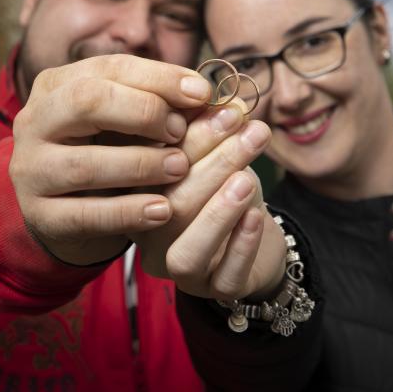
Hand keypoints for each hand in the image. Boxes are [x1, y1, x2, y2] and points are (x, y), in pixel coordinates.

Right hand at [8, 54, 211, 264]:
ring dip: (141, 164)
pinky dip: (129, 212)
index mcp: (56, 86)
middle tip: (180, 131)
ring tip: (180, 168)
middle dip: (143, 112)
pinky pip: (85, 214)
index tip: (202, 93)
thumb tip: (206, 93)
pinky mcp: (40, 215)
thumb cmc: (107, 152)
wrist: (68, 211)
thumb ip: (160, 104)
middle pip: (86, 102)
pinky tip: (163, 210)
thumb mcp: (126, 122)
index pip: (109, 68)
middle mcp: (34, 122)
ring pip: (85, 164)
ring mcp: (31, 170)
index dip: (160, 78)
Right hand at [131, 101, 286, 299]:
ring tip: (246, 175)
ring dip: (219, 210)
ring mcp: (176, 268)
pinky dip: (241, 244)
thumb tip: (230, 100)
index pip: (152, 164)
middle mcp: (147, 235)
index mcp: (136, 193)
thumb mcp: (216, 154)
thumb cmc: (226, 189)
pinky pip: (223, 276)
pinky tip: (256, 215)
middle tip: (246, 128)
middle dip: (212, 161)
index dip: (188, 133)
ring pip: (187, 249)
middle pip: (169, 203)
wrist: (256, 240)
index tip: (226, 107)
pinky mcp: (213, 292)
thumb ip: (212, 130)